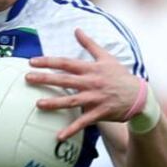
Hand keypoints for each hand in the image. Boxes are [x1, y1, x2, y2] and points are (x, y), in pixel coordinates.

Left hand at [26, 28, 140, 139]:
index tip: (32, 61)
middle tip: (27, 78)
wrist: (139, 96)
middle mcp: (91, 82)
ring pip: (71, 100)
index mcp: (91, 69)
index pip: (66, 63)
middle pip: (64, 80)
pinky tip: (58, 136)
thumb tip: (77, 30)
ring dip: (54, 103)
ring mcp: (95, 98)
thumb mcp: (107, 57)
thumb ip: (90, 44)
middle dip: (45, 78)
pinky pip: (83, 122)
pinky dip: (71, 129)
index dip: (49, 61)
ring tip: (38, 104)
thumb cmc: (120, 75)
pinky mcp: (99, 112)